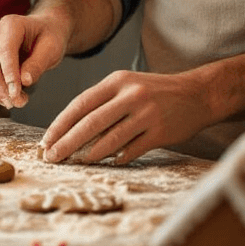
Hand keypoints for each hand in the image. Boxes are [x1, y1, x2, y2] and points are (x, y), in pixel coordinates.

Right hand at [0, 12, 67, 107]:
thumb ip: (38, 64)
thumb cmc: (50, 37)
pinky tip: (7, 100)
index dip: (9, 73)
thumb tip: (24, 81)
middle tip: (15, 103)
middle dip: (0, 85)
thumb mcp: (52, 49)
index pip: (5, 51)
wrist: (44, 31)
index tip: (15, 93)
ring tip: (14, 103)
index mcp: (11, 24)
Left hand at [41, 69, 209, 164]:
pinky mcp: (159, 133)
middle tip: (52, 157)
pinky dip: (116, 159)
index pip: (80, 103)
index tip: (46, 140)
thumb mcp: (128, 85)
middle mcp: (130, 96)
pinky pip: (131, 151)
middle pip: (90, 123)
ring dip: (89, 154)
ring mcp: (146, 114)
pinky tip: (108, 163)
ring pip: (110, 139)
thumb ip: (103, 102)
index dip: (60, 124)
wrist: (198, 94)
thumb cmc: (155, 92)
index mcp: (117, 82)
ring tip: (74, 162)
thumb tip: (71, 129)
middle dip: (67, 142)